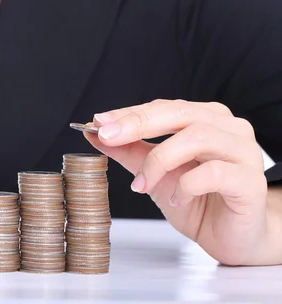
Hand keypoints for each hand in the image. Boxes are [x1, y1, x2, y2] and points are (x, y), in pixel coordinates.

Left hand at [83, 99, 270, 265]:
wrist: (231, 238)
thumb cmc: (197, 201)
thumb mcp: (154, 174)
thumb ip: (129, 151)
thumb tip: (95, 133)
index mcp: (206, 118)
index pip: (163, 107)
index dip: (129, 113)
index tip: (98, 122)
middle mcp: (228, 127)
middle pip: (179, 113)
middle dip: (137, 123)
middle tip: (107, 136)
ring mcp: (243, 151)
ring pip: (196, 138)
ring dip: (159, 161)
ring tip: (142, 184)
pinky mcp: (250, 180)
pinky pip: (214, 173)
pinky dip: (186, 185)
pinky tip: (177, 198)